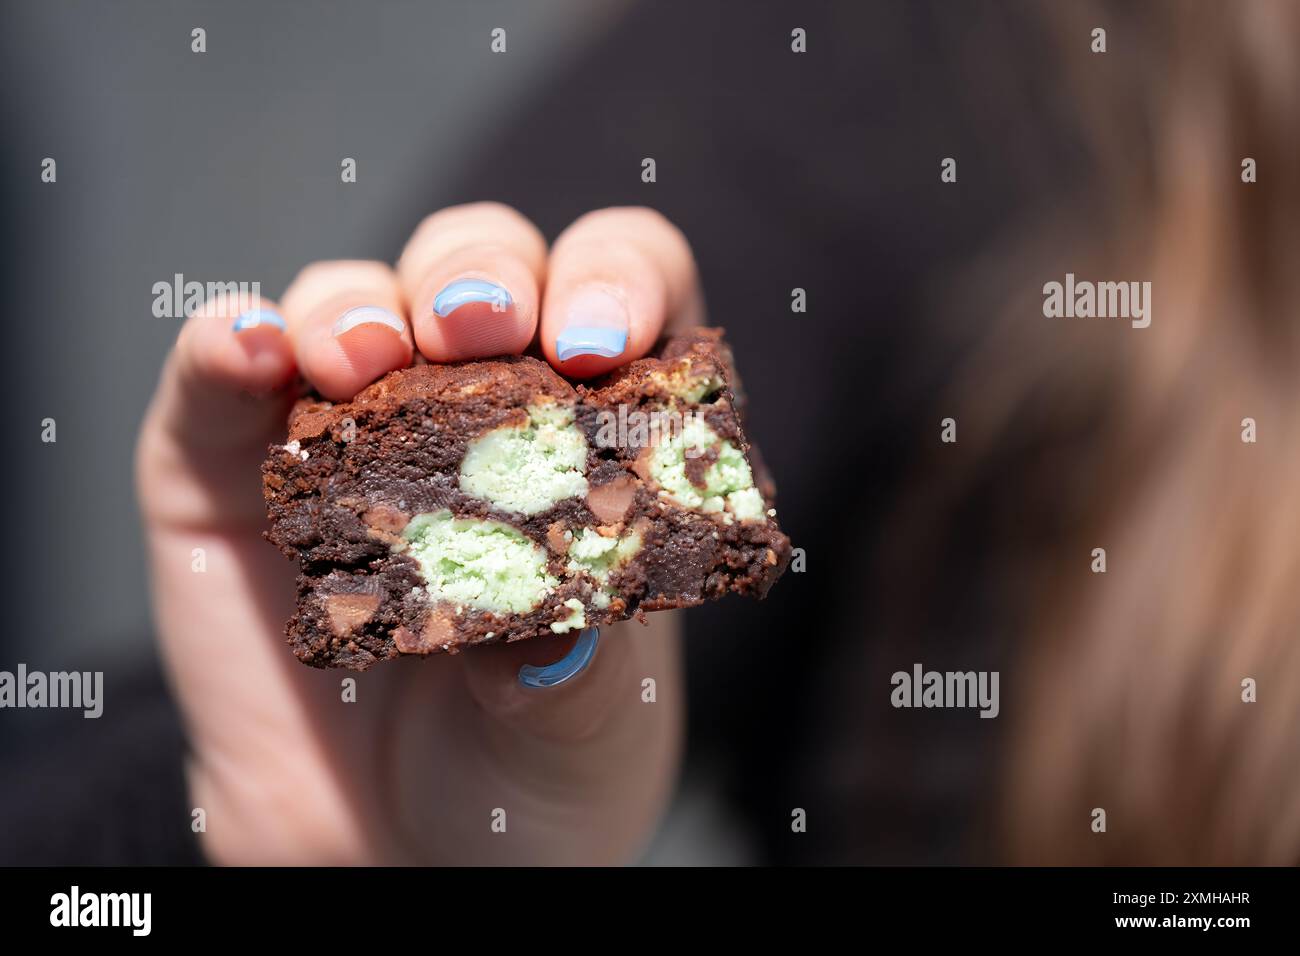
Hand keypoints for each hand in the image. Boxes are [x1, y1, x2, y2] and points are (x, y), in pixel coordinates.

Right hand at [135, 204, 703, 863]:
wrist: (388, 862)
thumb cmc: (521, 778)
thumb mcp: (590, 729)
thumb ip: (586, 668)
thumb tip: (555, 628)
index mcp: (588, 439)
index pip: (620, 300)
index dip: (618, 284)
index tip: (600, 341)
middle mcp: (468, 412)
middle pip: (481, 270)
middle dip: (481, 274)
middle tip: (482, 328)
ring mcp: (342, 434)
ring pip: (350, 303)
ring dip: (355, 305)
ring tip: (364, 357)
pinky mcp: (225, 472)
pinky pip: (212, 379)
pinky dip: (223, 344)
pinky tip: (246, 347)